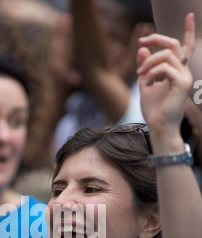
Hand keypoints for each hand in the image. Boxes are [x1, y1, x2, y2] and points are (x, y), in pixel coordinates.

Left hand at [136, 13, 194, 137]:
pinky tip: (147, 83)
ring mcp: (184, 77)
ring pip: (167, 55)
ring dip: (149, 62)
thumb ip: (145, 67)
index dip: (188, 31)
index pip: (186, 48)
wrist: (159, 128)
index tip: (189, 16)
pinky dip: (152, 72)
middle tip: (141, 41)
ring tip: (140, 75)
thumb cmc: (154, 111)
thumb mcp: (145, 84)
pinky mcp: (181, 83)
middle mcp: (184, 72)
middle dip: (157, 39)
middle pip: (174, 44)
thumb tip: (142, 49)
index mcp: (178, 72)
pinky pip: (165, 68)